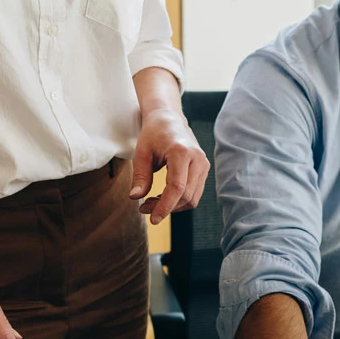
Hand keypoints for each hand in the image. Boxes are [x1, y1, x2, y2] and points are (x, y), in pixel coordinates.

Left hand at [130, 107, 207, 225]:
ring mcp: (204, 165)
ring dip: (173, 206)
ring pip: (193, 198)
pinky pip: (195, 193)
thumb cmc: (153, 134)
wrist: (169, 119)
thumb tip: (135, 197)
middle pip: (186, 196)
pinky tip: (163, 197)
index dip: (165, 206)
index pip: (177, 188)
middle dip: (165, 208)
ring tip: (152, 202)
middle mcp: (198, 159)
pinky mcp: (204, 170)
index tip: (152, 219)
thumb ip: (140, 176)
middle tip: (144, 208)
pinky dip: (179, 201)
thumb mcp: (142, 153)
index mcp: (182, 152)